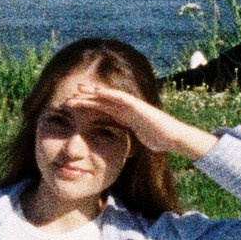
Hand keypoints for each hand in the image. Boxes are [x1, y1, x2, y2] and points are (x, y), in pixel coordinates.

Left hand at [46, 72, 220, 168]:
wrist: (172, 137)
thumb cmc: (158, 139)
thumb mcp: (136, 140)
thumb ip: (126, 139)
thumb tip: (119, 150)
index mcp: (123, 116)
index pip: (101, 111)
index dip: (87, 109)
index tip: (72, 110)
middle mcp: (125, 108)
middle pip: (101, 102)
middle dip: (85, 100)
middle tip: (68, 99)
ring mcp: (131, 105)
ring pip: (108, 97)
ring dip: (93, 93)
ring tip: (78, 90)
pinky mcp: (137, 105)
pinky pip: (120, 97)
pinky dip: (108, 94)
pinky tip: (96, 91)